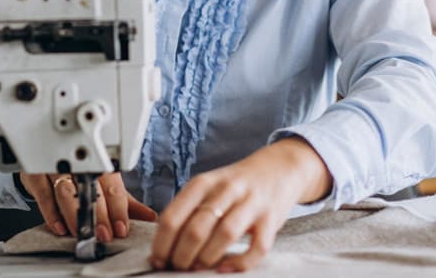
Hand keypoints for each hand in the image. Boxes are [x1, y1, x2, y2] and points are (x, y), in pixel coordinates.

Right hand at [19, 171, 157, 240]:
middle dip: (98, 214)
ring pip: (66, 190)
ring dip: (75, 214)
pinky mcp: (35, 173)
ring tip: (82, 233)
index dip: (118, 209)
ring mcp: (55, 167)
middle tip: (103, 234)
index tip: (121, 228)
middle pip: (90, 189)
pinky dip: (51, 212)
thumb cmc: (81, 173)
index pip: (113, 186)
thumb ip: (125, 201)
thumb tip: (150, 216)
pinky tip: (60, 227)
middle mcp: (79, 164)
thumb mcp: (106, 184)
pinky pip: (43, 193)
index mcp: (101, 165)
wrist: (46, 154)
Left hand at [149, 137, 330, 271]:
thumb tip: (164, 245)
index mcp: (203, 183)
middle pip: (196, 229)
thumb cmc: (235, 184)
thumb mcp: (208, 186)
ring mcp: (251, 203)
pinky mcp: (271, 219)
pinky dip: (240, 262)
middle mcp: (226, 190)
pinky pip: (257, 247)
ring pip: (224, 235)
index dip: (161, 244)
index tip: (157, 260)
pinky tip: (226, 269)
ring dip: (206, 258)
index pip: (173, 217)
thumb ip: (189, 209)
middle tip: (177, 268)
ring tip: (197, 269)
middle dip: (181, 256)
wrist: (279, 167)